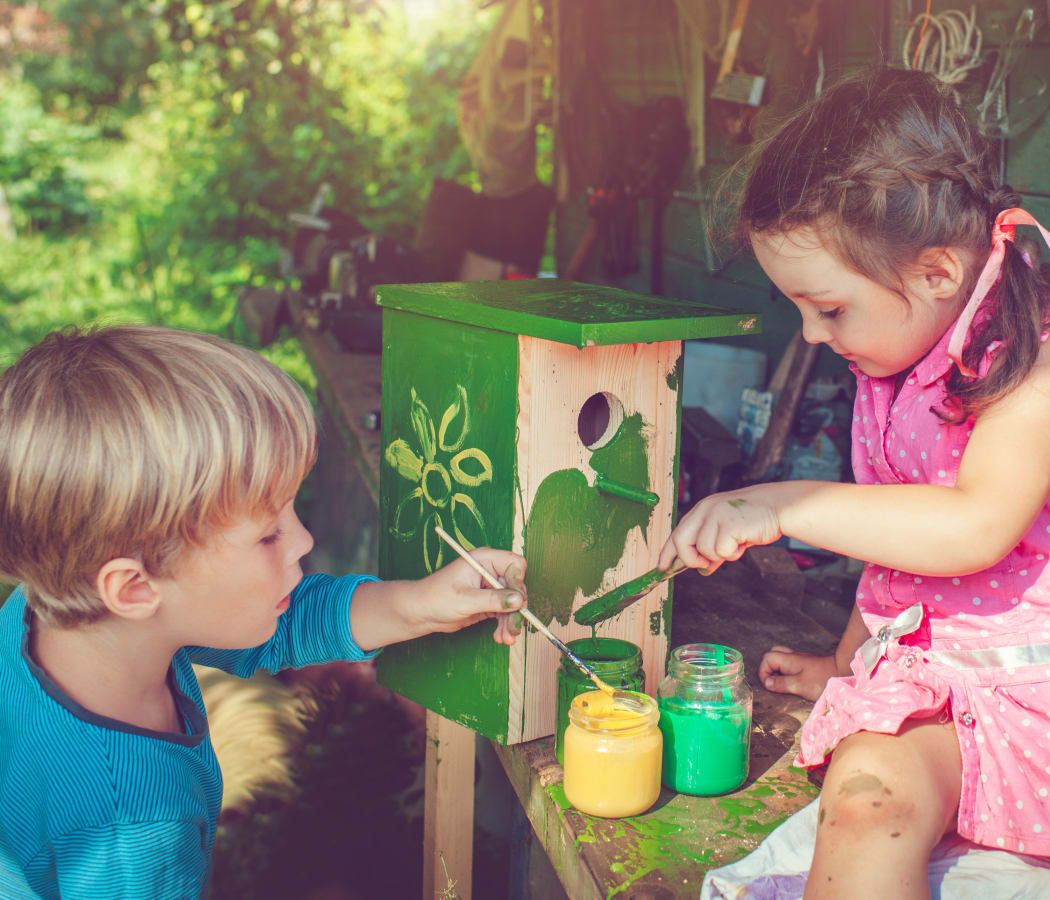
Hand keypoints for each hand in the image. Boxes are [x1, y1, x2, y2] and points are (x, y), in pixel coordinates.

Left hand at [417, 547, 526, 644]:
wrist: (421, 613)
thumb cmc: (436, 598)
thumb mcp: (466, 599)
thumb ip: (493, 599)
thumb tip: (519, 600)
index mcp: (484, 559)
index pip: (515, 564)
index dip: (518, 582)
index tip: (516, 602)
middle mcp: (490, 571)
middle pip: (516, 587)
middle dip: (516, 609)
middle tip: (513, 627)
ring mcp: (490, 587)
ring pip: (513, 603)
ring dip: (511, 621)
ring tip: (506, 638)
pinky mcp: (489, 602)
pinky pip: (504, 613)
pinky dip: (505, 625)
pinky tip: (500, 637)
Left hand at [658, 484, 782, 572]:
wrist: (779, 507)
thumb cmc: (754, 518)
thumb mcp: (728, 530)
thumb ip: (712, 546)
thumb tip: (703, 568)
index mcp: (702, 509)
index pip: (676, 533)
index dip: (667, 552)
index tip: (661, 567)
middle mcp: (705, 510)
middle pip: (681, 541)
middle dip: (689, 559)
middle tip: (705, 564)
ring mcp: (716, 516)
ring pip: (704, 550)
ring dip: (720, 555)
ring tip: (736, 545)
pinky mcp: (729, 524)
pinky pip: (722, 551)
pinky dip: (732, 554)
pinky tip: (743, 543)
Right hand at [757, 645, 844, 701]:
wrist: (844, 674)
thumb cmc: (821, 680)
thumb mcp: (798, 685)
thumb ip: (781, 683)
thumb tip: (767, 683)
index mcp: (788, 660)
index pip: (767, 659)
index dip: (764, 672)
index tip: (770, 685)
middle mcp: (793, 657)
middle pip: (773, 654)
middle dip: (769, 668)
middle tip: (774, 681)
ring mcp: (801, 660)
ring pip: (782, 658)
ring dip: (779, 670)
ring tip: (783, 683)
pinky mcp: (809, 665)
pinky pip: (792, 664)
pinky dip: (788, 671)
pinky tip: (795, 683)